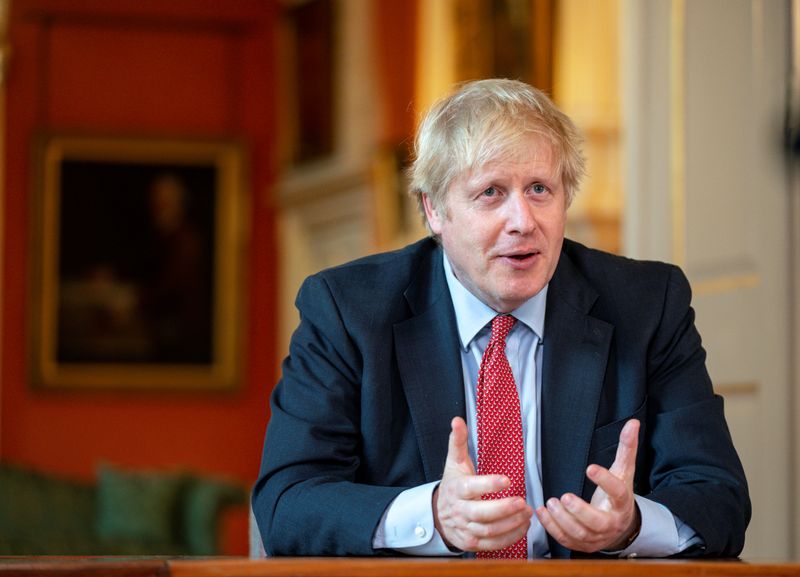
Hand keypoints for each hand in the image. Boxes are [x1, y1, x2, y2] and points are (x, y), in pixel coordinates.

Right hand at [433, 417, 532, 551]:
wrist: (437, 514)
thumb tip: (457, 420)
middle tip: (523, 502)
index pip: (471, 488)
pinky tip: (522, 526)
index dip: (489, 484)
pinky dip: (509, 538)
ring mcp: (464, 529)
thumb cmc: (452, 485)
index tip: (507, 480)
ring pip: (489, 531)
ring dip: (511, 524)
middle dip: (504, 509)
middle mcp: (459, 511)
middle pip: (481, 514)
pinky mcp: (471, 543)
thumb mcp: (453, 462)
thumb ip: (457, 442)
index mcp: (456, 489)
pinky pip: (492, 545)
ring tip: (527, 513)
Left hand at [535, 419, 640, 552]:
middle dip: (580, 511)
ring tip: (551, 502)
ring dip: (562, 520)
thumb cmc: (619, 495)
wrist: (621, 526)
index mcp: (622, 503)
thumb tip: (633, 423)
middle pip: (597, 522)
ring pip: (580, 534)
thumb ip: (627, 448)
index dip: (605, 481)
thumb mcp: (624, 471)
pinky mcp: (582, 545)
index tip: (590, 467)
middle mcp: (612, 523)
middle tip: (564, 497)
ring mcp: (597, 537)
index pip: (618, 493)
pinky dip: (551, 528)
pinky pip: (566, 540)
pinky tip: (541, 512)